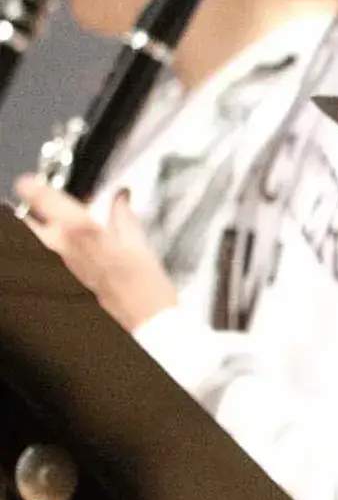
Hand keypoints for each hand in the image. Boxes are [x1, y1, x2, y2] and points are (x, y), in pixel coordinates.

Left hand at [14, 179, 179, 330]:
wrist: (146, 319)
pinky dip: (61, 238)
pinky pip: (55, 248)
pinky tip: (79, 236)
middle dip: (35, 205)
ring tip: (68, 215)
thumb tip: (120, 197)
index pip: (39, 198)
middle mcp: (64, 246)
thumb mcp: (139, 241)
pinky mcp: (68, 273)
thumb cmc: (145, 286)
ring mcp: (63, 262)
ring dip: (48, 221)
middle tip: (48, 197)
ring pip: (41, 234)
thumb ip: (123, 214)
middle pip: (29, 219)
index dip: (33, 186)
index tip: (35, 180)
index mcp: (81, 230)